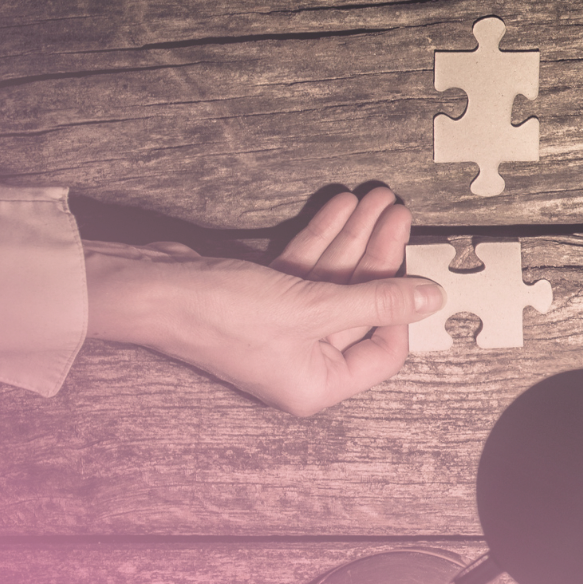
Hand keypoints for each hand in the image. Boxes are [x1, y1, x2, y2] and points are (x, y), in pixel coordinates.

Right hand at [83, 188, 440, 415]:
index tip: (415, 270)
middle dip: (378, 255)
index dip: (400, 310)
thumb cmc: (219, 314)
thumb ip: (377, 302)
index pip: (383, 351)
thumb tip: (432, 298)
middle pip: (359, 306)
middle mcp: (301, 362)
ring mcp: (281, 329)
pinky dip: (322, 238)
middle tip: (396, 213)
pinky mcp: (262, 298)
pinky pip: (305, 269)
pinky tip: (341, 207)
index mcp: (316, 384)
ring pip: (333, 281)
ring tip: (376, 199)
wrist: (150, 289)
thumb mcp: (314, 308)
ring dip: (354, 238)